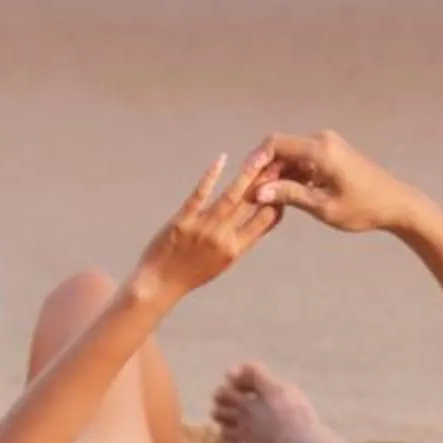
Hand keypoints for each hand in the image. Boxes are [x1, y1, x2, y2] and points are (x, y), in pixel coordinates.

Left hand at [133, 152, 279, 308]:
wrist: (159, 283)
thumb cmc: (192, 273)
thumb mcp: (224, 262)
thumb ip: (241, 241)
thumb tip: (260, 220)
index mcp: (235, 250)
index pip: (265, 222)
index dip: (276, 201)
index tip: (283, 184)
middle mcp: (222, 238)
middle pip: (249, 205)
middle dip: (264, 183)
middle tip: (276, 163)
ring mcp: (202, 228)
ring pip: (229, 197)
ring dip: (245, 176)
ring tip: (257, 159)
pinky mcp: (183, 220)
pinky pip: (200, 194)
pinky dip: (212, 175)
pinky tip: (221, 160)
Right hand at [255, 130, 413, 237]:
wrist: (396, 204)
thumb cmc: (363, 208)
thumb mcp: (323, 207)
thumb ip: (290, 195)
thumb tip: (258, 193)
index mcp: (320, 149)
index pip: (275, 144)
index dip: (255, 161)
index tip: (245, 181)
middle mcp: (322, 140)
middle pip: (281, 149)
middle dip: (265, 171)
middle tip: (252, 196)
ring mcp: (328, 145)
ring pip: (291, 156)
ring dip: (278, 175)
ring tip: (266, 199)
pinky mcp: (332, 154)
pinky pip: (303, 160)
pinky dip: (292, 175)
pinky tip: (286, 195)